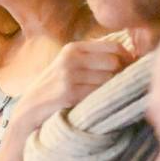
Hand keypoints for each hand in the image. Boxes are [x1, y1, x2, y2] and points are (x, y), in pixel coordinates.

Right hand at [9, 38, 133, 136]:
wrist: (28, 114)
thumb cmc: (54, 93)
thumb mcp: (69, 69)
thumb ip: (93, 60)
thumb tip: (132, 58)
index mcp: (73, 48)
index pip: (115, 46)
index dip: (128, 60)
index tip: (128, 74)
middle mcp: (70, 58)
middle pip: (115, 62)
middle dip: (122, 76)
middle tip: (118, 90)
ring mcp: (68, 75)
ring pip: (110, 79)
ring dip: (112, 91)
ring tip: (103, 100)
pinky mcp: (68, 93)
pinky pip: (99, 93)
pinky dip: (102, 100)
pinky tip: (95, 106)